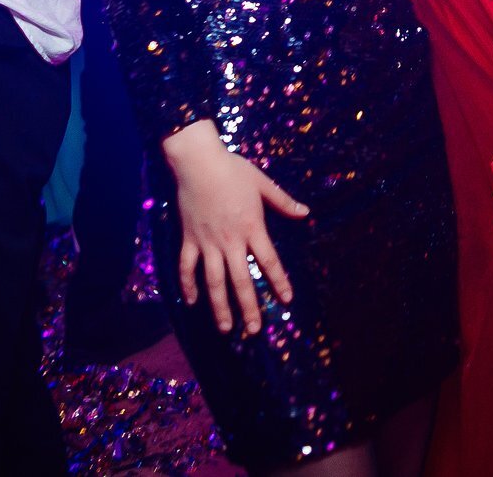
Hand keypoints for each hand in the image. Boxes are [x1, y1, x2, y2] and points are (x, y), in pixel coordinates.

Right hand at [162, 121, 309, 335]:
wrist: (197, 162)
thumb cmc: (233, 170)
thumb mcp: (263, 183)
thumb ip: (283, 201)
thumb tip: (305, 212)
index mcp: (252, 227)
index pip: (269, 261)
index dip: (279, 282)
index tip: (287, 299)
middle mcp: (230, 241)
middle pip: (241, 281)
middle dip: (249, 307)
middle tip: (255, 330)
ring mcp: (207, 242)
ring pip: (214, 281)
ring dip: (219, 307)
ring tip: (226, 328)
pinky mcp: (189, 239)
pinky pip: (187, 267)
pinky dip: (188, 285)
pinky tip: (192, 301)